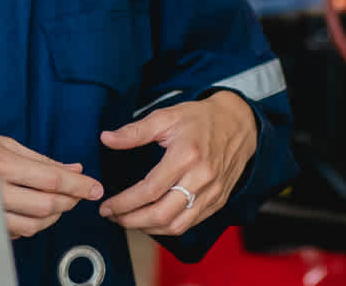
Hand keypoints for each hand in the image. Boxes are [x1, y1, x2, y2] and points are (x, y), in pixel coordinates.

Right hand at [0, 134, 102, 238]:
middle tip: (77, 194)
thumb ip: (42, 161)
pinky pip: (17, 233)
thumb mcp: (6, 145)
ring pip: (34, 225)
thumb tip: (74, 171)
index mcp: (2, 166)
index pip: (51, 180)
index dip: (79, 185)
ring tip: (56, 201)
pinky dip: (31, 223)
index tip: (94, 188)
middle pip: (47, 205)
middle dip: (69, 200)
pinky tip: (32, 211)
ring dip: (53, 215)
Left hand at [99, 91, 258, 235]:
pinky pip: (191, 223)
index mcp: (187, 155)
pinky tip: (153, 220)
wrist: (238, 123)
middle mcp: (202, 177)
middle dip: (132, 220)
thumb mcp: (166, 117)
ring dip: (148, 228)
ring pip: (177, 225)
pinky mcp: (218, 200)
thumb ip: (135, 131)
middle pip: (162, 214)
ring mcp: (212, 192)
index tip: (107, 206)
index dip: (124, 203)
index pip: (150, 190)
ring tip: (130, 220)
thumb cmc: (200, 119)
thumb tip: (107, 138)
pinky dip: (168, 227)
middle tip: (114, 217)